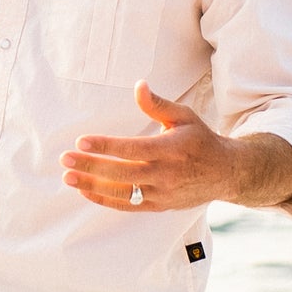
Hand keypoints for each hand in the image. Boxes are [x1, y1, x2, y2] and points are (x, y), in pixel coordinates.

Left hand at [60, 83, 234, 212]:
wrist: (226, 173)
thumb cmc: (200, 140)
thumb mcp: (184, 117)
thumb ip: (158, 105)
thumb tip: (138, 86)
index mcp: (171, 149)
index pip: (133, 149)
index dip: (106, 146)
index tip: (81, 141)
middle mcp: (165, 174)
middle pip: (122, 173)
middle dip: (91, 167)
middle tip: (65, 159)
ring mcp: (161, 193)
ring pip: (121, 193)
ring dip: (92, 186)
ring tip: (68, 178)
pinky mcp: (158, 206)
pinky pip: (127, 206)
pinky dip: (104, 200)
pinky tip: (85, 190)